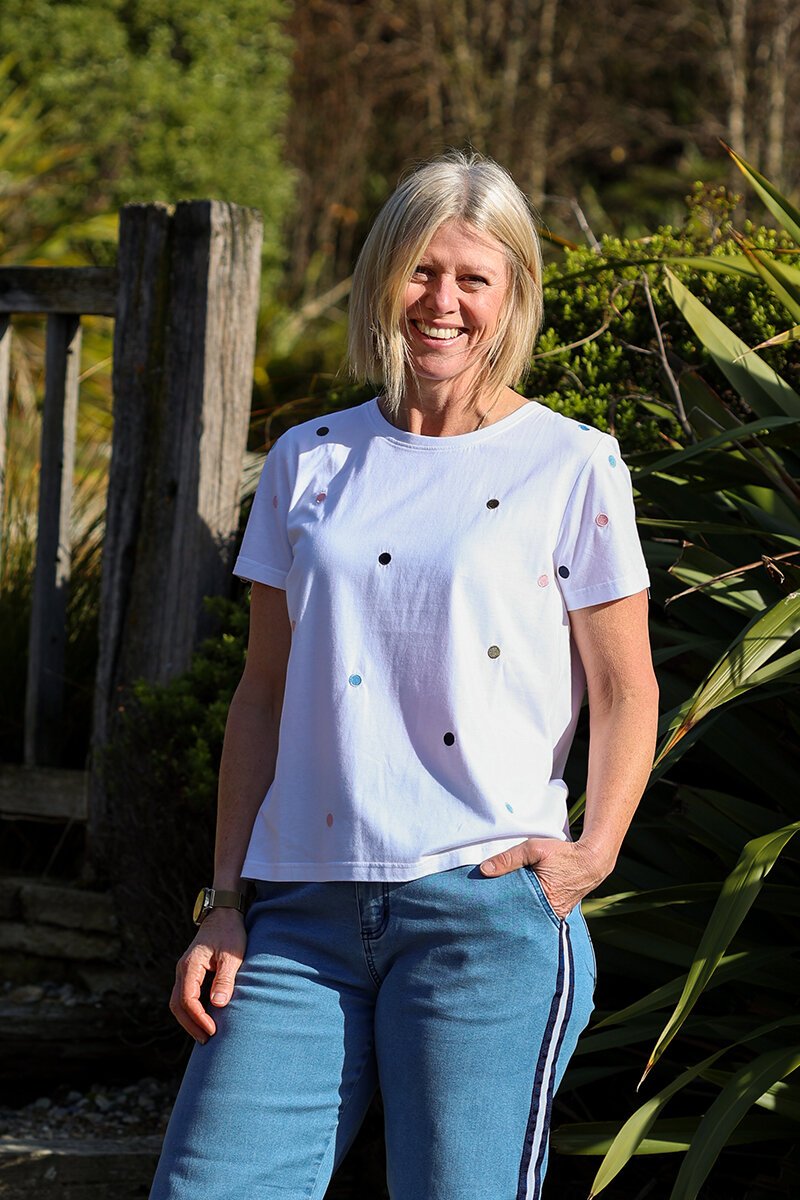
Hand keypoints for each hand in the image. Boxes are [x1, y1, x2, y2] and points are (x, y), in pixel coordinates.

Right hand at [169, 908, 246, 1042]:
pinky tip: (204, 1019)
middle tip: (207, 1040)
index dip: (198, 1018)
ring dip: (189, 1020)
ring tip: (205, 1034)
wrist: (224, 914)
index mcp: (190, 965)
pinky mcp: (191, 972)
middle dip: (190, 1024)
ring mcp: (185, 971)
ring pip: (179, 1002)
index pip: (187, 999)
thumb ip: (224, 979)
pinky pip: (185, 996)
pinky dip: (192, 1010)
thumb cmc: (229, 933)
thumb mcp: (231, 956)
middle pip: (177, 1005)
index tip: (212, 1030)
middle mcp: (183, 970)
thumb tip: (218, 1004)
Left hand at [479, 838, 608, 918]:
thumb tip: (484, 870)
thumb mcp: (533, 849)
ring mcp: (555, 915)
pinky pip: (539, 913)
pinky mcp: (558, 912)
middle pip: (519, 914)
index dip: (497, 905)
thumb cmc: (563, 854)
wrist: (591, 860)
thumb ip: (508, 858)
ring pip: (529, 915)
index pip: (512, 908)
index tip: (483, 904)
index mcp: (543, 900)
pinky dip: (529, 908)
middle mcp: (550, 912)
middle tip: (487, 908)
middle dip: (505, 911)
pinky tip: (519, 903)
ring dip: (517, 909)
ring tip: (501, 905)